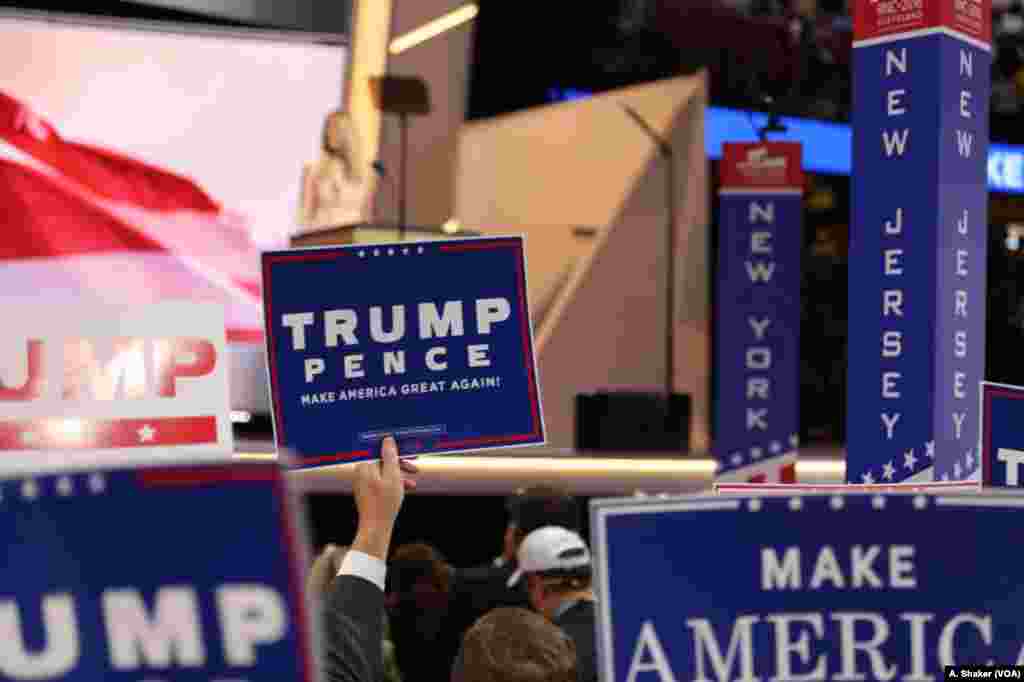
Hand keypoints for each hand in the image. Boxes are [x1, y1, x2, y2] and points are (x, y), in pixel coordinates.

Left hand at [351, 436, 418, 559]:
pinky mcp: (366, 491)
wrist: (374, 528)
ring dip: (399, 475)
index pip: (381, 450)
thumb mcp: (392, 476)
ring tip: (413, 482)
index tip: (410, 452)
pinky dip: (393, 483)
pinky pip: (382, 481)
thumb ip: (390, 456)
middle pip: (383, 461)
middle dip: (400, 464)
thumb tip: (388, 439)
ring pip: (384, 472)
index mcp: (365, 465)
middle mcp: (361, 471)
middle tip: (415, 467)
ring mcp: (363, 482)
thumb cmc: (384, 503)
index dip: (397, 450)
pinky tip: (405, 489)